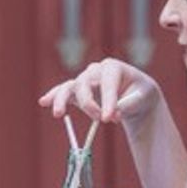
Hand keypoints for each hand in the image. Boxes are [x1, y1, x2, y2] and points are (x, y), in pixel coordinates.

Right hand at [38, 57, 161, 124]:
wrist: (136, 95)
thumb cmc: (141, 93)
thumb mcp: (143, 98)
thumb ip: (128, 105)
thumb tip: (112, 115)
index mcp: (113, 67)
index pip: (107, 83)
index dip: (108, 101)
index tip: (109, 119)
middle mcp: (96, 70)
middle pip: (84, 83)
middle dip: (90, 103)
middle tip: (101, 120)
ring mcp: (85, 80)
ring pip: (70, 87)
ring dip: (62, 99)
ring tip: (58, 113)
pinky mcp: (78, 91)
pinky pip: (64, 92)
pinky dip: (54, 97)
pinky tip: (44, 102)